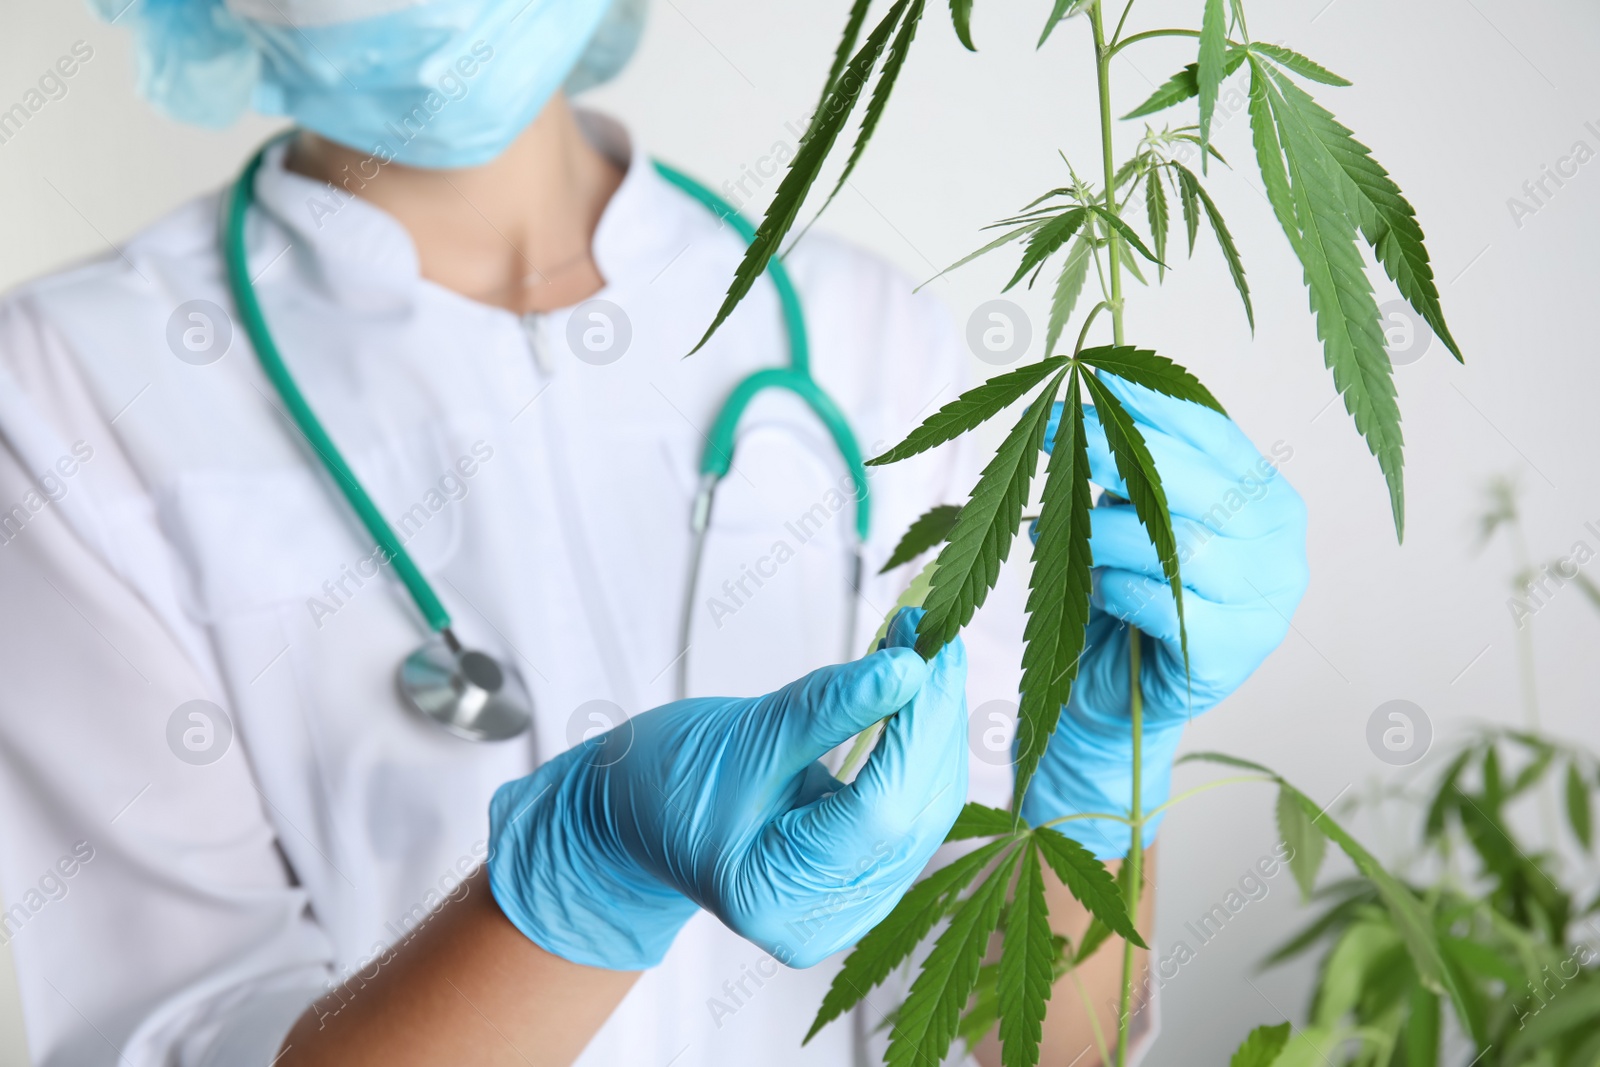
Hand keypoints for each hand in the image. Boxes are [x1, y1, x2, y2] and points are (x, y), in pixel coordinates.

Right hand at [488, 609, 967, 969]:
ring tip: (927, 656)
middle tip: (935, 638)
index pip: (881, 812)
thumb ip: (827, 706)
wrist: (633, 817)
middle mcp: (818, 921)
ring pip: (924, 815)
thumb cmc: (666, 778)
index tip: (929, 651)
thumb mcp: (744, 734)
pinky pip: (911, 817)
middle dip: (933, 722)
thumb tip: (907, 669)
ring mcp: (843, 912)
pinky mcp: (858, 886)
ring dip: (933, 733)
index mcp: (772, 895)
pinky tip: (916, 702)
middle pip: (914, 816)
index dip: (917, 728)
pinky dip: (915, 755)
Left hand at [1021, 374, 1307, 857]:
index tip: (1092, 380)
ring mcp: (1265, 604)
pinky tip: (1092, 585)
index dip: (1150, 405)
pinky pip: (1162, 602)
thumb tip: (1085, 399)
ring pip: (1176, 544)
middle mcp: (1280, 546)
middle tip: (1057, 433)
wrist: (1120, 693)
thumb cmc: (1129, 589)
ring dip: (1102, 531)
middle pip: (1196, 485)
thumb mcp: (1134, 514)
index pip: (1214, 435)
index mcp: (1268, 497)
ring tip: (1050, 526)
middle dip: (1116, 453)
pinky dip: (1115, 587)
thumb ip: (1132, 464)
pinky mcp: (1231, 654)